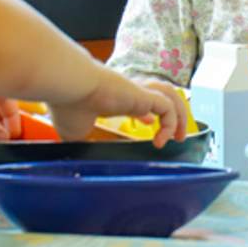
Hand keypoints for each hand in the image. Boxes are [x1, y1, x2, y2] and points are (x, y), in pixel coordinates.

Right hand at [48, 69, 186, 146]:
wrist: (71, 87)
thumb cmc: (67, 105)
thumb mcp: (74, 132)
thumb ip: (83, 142)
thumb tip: (80, 159)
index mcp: (113, 97)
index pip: (136, 99)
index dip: (145, 111)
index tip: (148, 123)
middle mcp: (128, 91)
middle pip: (158, 93)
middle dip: (171, 112)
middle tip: (174, 135)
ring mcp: (137, 91)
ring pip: (169, 95)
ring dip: (180, 115)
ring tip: (179, 136)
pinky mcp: (143, 95)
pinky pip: (168, 107)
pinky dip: (171, 123)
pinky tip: (161, 140)